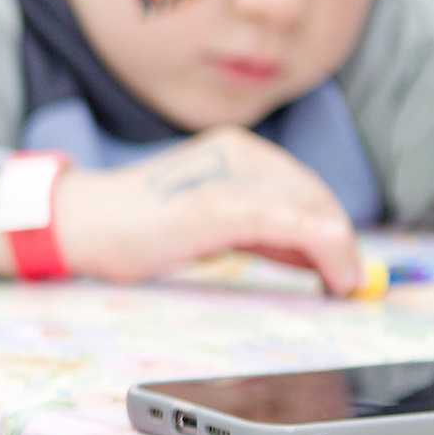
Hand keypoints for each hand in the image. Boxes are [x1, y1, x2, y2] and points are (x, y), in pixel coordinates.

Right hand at [0, 128, 364, 294]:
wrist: (84, 223)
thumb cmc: (139, 227)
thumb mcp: (212, 223)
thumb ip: (261, 230)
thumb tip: (321, 255)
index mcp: (236, 149)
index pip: (303, 186)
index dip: (332, 227)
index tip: (345, 265)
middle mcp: (238, 152)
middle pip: (313, 196)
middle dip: (339, 241)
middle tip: (349, 283)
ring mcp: (228, 176)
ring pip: (310, 208)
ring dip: (340, 250)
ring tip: (344, 284)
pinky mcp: (219, 205)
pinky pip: (291, 222)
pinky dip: (325, 248)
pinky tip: (338, 275)